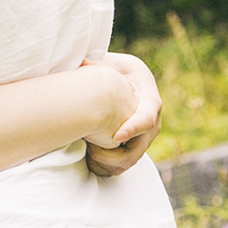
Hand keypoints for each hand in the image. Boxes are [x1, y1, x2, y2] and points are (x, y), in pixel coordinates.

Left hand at [83, 52, 160, 176]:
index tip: (116, 136)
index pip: (147, 117)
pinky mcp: (133, 144)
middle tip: (92, 152)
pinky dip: (108, 167)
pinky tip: (89, 163)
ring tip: (88, 156)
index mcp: (149, 99)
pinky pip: (123, 162)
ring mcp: (143, 135)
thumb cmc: (114, 69)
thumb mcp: (109, 62)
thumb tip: (77, 59)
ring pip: (131, 159)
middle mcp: (150, 121)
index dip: (134, 128)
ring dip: (111, 164)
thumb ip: (95, 63)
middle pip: (140, 147)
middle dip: (116, 155)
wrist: (123, 79)